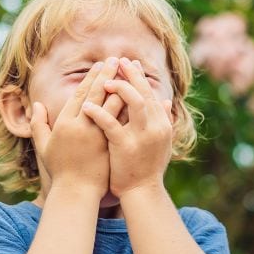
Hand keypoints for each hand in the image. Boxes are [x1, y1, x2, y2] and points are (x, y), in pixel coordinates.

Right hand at [30, 57, 120, 197]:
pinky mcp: (110, 144)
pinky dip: (129, 108)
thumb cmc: (60, 170)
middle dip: (107, 75)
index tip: (99, 66)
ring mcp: (97, 135)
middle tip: (115, 60)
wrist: (77, 192)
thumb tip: (36, 104)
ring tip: (128, 73)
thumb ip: (39, 124)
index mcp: (64, 124)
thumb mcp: (44, 146)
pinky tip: (138, 96)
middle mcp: (81, 126)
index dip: (90, 79)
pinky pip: (122, 121)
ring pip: (111, 105)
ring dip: (121, 86)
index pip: (80, 95)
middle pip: (96, 95)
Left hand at [81, 57, 173, 197]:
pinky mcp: (125, 145)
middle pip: (143, 92)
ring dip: (118, 88)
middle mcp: (155, 127)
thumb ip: (164, 121)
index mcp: (161, 124)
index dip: (139, 77)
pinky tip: (87, 106)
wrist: (143, 192)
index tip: (128, 63)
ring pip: (133, 102)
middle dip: (130, 74)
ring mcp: (142, 136)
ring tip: (103, 80)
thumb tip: (166, 101)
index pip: (150, 93)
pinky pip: (110, 124)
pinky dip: (99, 113)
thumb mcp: (161, 143)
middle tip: (116, 60)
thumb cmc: (148, 168)